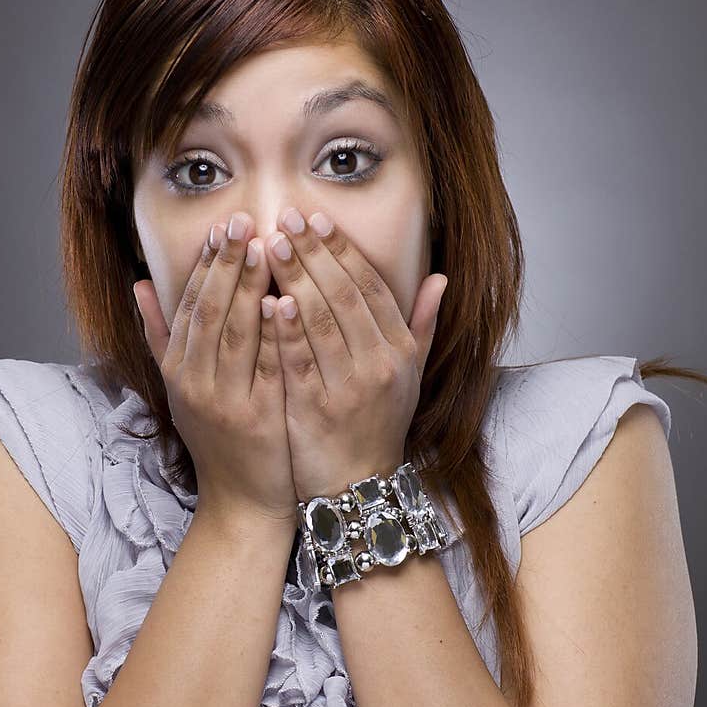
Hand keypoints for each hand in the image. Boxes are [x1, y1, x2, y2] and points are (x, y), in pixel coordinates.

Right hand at [133, 214, 298, 528]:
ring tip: (267, 246)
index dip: (208, 263)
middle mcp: (194, 384)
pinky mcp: (257, 419)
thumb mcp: (181, 388)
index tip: (225, 225)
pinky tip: (285, 300)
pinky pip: (265, 366)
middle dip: (228, 262)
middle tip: (246, 220)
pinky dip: (273, 333)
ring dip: (249, 286)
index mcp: (178, 371)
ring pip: (234, 333)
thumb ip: (161, 336)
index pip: (191, 304)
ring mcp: (224, 402)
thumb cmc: (219, 440)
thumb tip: (140, 283)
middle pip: (210, 310)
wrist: (242, 502)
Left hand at [264, 207, 447, 503]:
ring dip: (294, 277)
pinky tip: (266, 299)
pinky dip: (283, 327)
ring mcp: (348, 387)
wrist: (358, 487)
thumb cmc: (378, 425)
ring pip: (319, 320)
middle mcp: (379, 364)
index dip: (342, 249)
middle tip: (286, 218)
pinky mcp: (315, 408)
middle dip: (313, 252)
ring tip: (270, 244)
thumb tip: (440, 278)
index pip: (371, 286)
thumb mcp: (410, 376)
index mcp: (400, 350)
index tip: (316, 219)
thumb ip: (422, 325)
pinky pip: (297, 358)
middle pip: (344, 294)